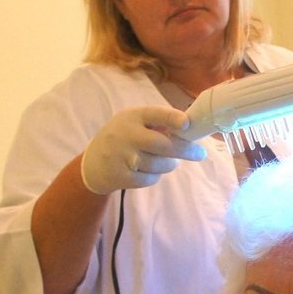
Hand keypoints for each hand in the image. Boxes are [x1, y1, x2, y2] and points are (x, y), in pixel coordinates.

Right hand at [79, 106, 205, 194]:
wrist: (92, 164)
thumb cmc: (122, 139)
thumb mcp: (134, 123)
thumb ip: (157, 124)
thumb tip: (190, 130)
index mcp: (132, 116)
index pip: (155, 114)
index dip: (172, 118)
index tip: (187, 123)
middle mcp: (126, 134)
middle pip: (163, 144)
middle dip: (185, 150)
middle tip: (200, 154)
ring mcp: (123, 156)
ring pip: (160, 164)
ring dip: (168, 164)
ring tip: (164, 160)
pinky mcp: (122, 176)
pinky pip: (151, 179)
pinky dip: (154, 176)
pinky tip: (146, 170)